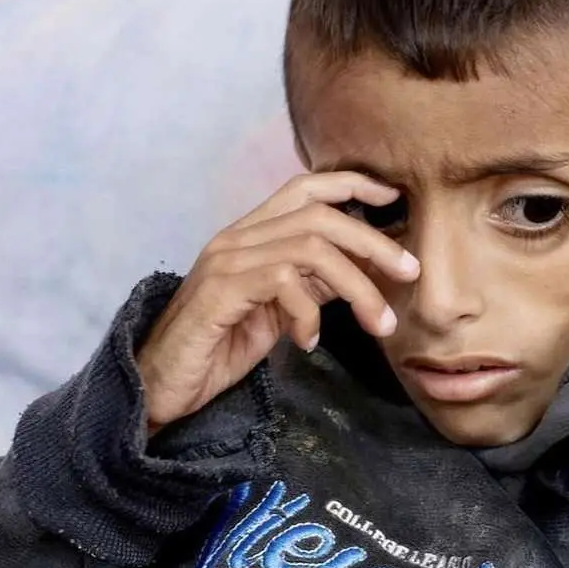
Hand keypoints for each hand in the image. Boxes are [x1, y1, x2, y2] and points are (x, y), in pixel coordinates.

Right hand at [135, 172, 420, 432]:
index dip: (351, 183)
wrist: (158, 384)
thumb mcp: (277, 310)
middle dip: (374, 241)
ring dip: (358, 286)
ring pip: (311, 248)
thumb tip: (363, 268)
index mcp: (251, 234)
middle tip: (410, 272)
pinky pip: (284, 283)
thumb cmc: (219, 347)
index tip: (394, 197)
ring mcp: (226, 260)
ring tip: (379, 324)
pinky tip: (309, 343)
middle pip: (319, 215)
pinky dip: (309, 314)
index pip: (304, 186)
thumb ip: (311, 282)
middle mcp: (237, 237)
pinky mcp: (221, 291)